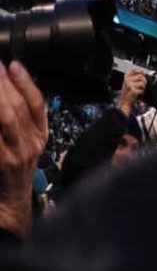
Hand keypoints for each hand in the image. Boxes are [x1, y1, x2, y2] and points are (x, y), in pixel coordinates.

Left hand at [0, 63, 47, 238]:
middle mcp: (32, 144)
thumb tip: (7, 94)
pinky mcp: (2, 162)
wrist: (7, 206)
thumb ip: (17, 123)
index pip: (38, 104)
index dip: (26, 82)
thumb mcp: (22, 144)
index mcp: (40, 137)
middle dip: (5, 84)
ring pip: (8, 118)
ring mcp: (16, 154)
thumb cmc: (9, 173)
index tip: (13, 65)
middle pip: (21, 107)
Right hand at [115, 67, 146, 115]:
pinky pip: (142, 89)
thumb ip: (135, 77)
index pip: (134, 70)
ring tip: (139, 90)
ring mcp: (129, 85)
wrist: (125, 102)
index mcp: (126, 77)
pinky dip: (142, 92)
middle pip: (141, 76)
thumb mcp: (129, 83)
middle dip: (144, 81)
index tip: (144, 73)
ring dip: (143, 87)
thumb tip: (144, 73)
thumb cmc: (128, 93)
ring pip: (143, 83)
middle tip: (141, 86)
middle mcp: (127, 80)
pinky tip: (138, 93)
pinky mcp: (133, 90)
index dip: (140, 71)